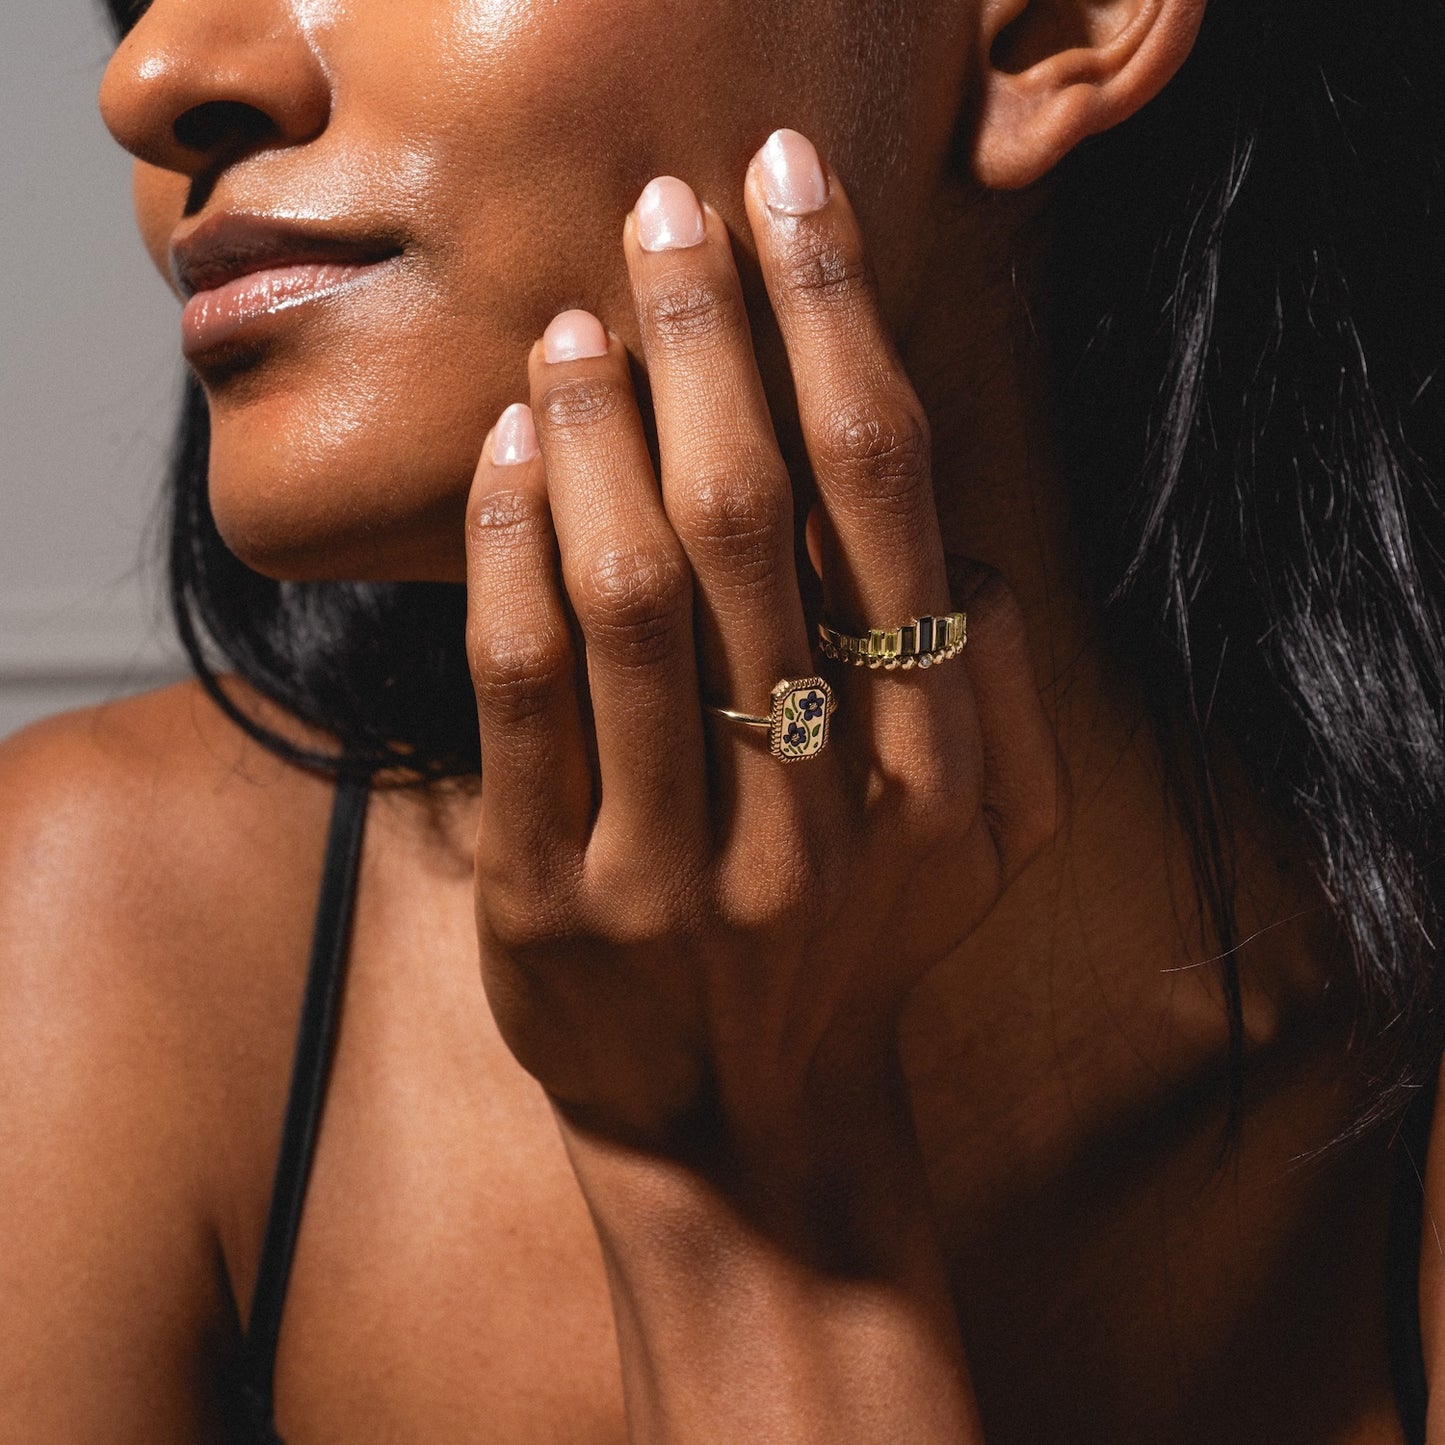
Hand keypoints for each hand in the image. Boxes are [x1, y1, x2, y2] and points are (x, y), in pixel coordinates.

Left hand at [463, 130, 1056, 1166]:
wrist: (745, 1127)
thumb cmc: (853, 953)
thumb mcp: (979, 849)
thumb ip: (1005, 700)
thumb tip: (968, 550)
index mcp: (932, 772)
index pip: (889, 502)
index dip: (837, 328)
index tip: (791, 204)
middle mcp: (817, 807)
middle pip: (752, 521)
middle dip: (707, 339)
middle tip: (665, 214)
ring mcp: (677, 861)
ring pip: (630, 597)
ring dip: (597, 433)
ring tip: (573, 326)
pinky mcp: (553, 899)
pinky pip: (520, 696)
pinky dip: (506, 555)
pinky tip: (507, 453)